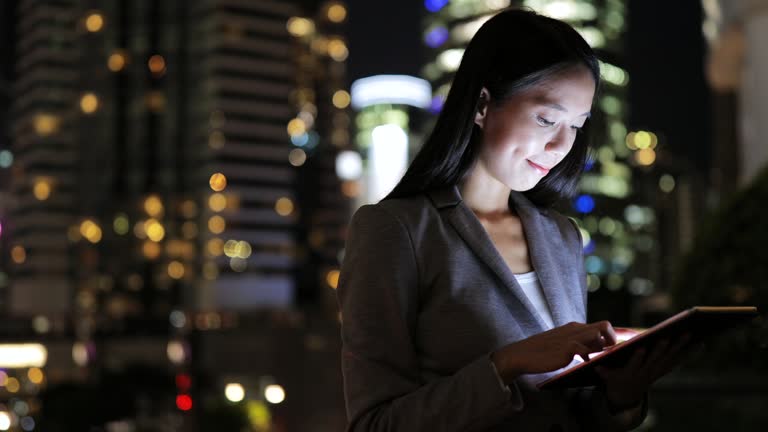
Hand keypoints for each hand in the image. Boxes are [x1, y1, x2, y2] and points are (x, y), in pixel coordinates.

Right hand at [492, 321, 617, 382]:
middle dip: (613, 339)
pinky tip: (584, 362)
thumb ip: (577, 345)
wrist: (523, 354)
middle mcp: (575, 329)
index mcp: (575, 327)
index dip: (611, 336)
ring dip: (603, 346)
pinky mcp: (567, 348)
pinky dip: (590, 356)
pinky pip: (586, 349)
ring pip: (598, 333)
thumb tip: (592, 352)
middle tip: (609, 353)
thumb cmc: (542, 351)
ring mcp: (571, 338)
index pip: (600, 326)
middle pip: (605, 325)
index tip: (612, 348)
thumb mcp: (562, 344)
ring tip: (598, 357)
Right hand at [595, 334, 699, 409]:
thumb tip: (596, 365)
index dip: (638, 357)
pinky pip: (678, 361)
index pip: (634, 365)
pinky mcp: (664, 370)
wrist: (625, 395)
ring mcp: (657, 371)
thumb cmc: (613, 380)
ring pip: (670, 358)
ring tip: (689, 334)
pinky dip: (689, 353)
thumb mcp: (606, 377)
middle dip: (662, 348)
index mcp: (630, 374)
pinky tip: (700, 344)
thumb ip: (603, 371)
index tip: (640, 348)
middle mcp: (646, 373)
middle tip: (668, 337)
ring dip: (680, 347)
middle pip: (656, 359)